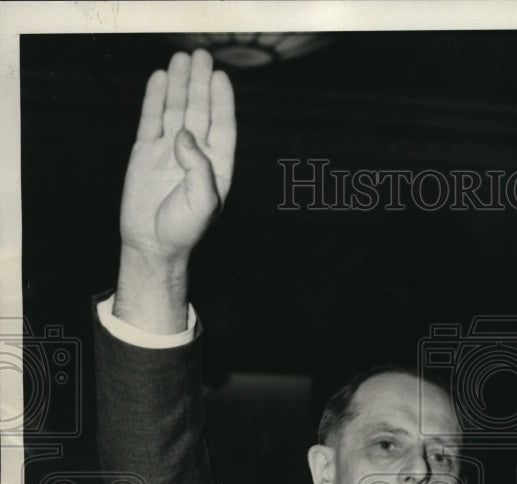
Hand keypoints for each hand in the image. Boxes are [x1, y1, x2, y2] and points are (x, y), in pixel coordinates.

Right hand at [119, 49, 235, 261]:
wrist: (152, 245)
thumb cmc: (184, 230)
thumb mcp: (203, 202)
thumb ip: (199, 167)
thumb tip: (183, 134)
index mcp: (216, 166)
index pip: (222, 127)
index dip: (222, 102)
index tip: (221, 77)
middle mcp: (194, 154)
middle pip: (199, 111)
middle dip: (200, 84)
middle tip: (200, 56)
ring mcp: (169, 152)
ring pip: (175, 111)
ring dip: (179, 85)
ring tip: (181, 59)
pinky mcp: (145, 153)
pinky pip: (151, 120)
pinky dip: (154, 100)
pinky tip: (159, 79)